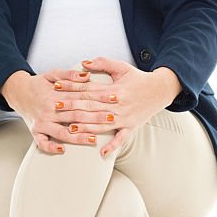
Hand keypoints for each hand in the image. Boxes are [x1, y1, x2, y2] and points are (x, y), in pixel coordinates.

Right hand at [5, 67, 106, 154]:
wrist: (18, 92)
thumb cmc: (39, 84)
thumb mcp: (53, 73)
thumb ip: (69, 74)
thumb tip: (87, 75)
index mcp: (55, 95)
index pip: (81, 97)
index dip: (98, 98)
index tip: (113, 99)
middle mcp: (48, 110)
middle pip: (75, 116)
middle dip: (94, 118)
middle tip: (111, 119)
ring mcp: (42, 122)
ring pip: (62, 132)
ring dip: (78, 137)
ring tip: (93, 139)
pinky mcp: (35, 131)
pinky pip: (42, 143)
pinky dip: (50, 147)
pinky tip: (62, 149)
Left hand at [55, 56, 178, 157]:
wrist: (161, 90)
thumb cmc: (139, 78)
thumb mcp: (121, 67)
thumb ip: (102, 63)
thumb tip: (83, 63)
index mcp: (114, 90)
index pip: (88, 89)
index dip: (71, 88)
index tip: (57, 88)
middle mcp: (118, 105)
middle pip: (91, 107)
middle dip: (72, 107)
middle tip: (55, 108)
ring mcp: (125, 118)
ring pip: (101, 124)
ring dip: (85, 127)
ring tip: (70, 129)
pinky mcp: (131, 127)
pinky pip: (121, 139)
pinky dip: (113, 146)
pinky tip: (102, 154)